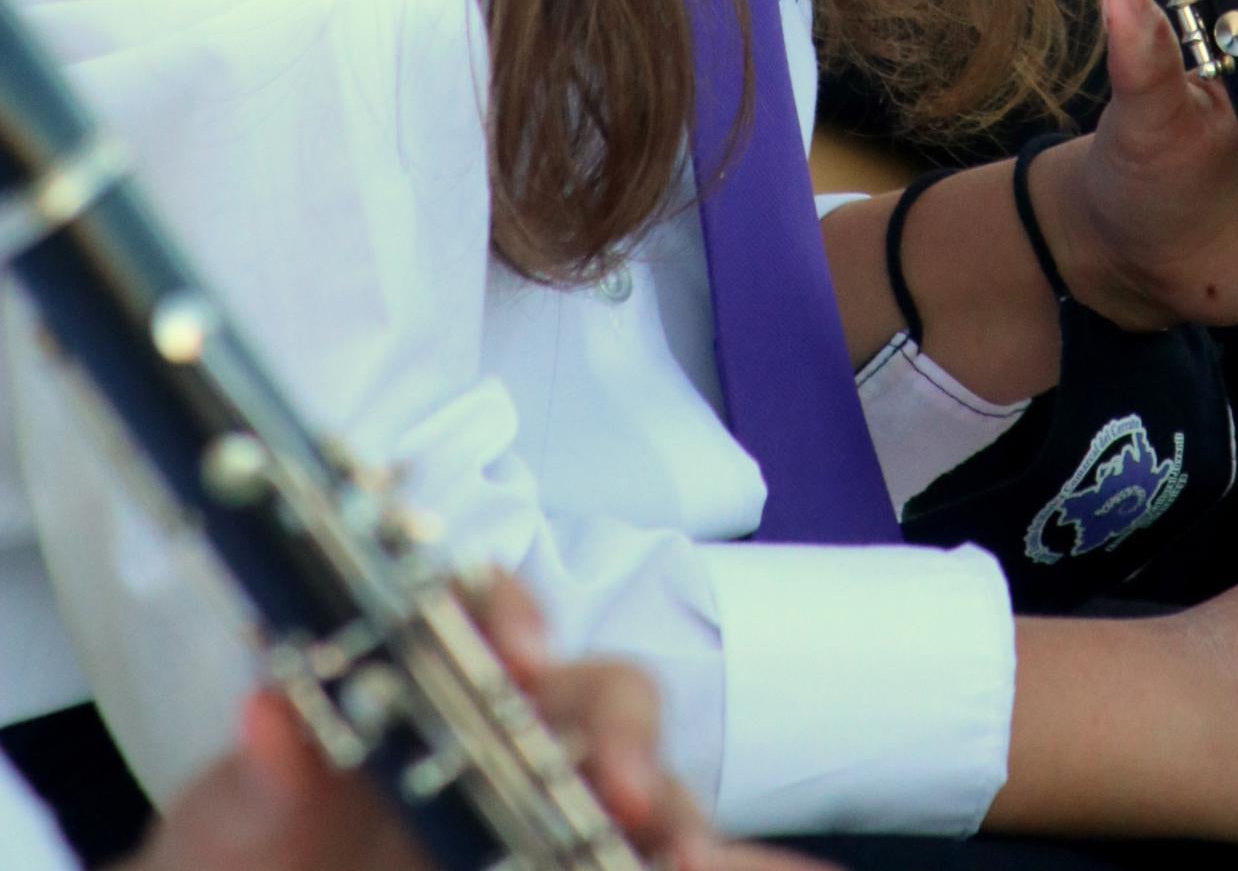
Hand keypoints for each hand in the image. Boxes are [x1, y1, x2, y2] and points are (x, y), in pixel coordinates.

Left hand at [131, 572, 806, 870]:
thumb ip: (262, 780)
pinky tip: (778, 870)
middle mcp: (507, 739)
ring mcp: (555, 811)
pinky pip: (684, 852)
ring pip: (649, 782)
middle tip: (618, 789)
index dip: (512, 616)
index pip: (485, 616)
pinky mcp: (586, 859)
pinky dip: (747, 859)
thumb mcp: (235, 836)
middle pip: (595, 693)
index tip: (518, 659)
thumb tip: (269, 703)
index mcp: (423, 693)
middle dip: (622, 729)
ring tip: (682, 858)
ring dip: (682, 810)